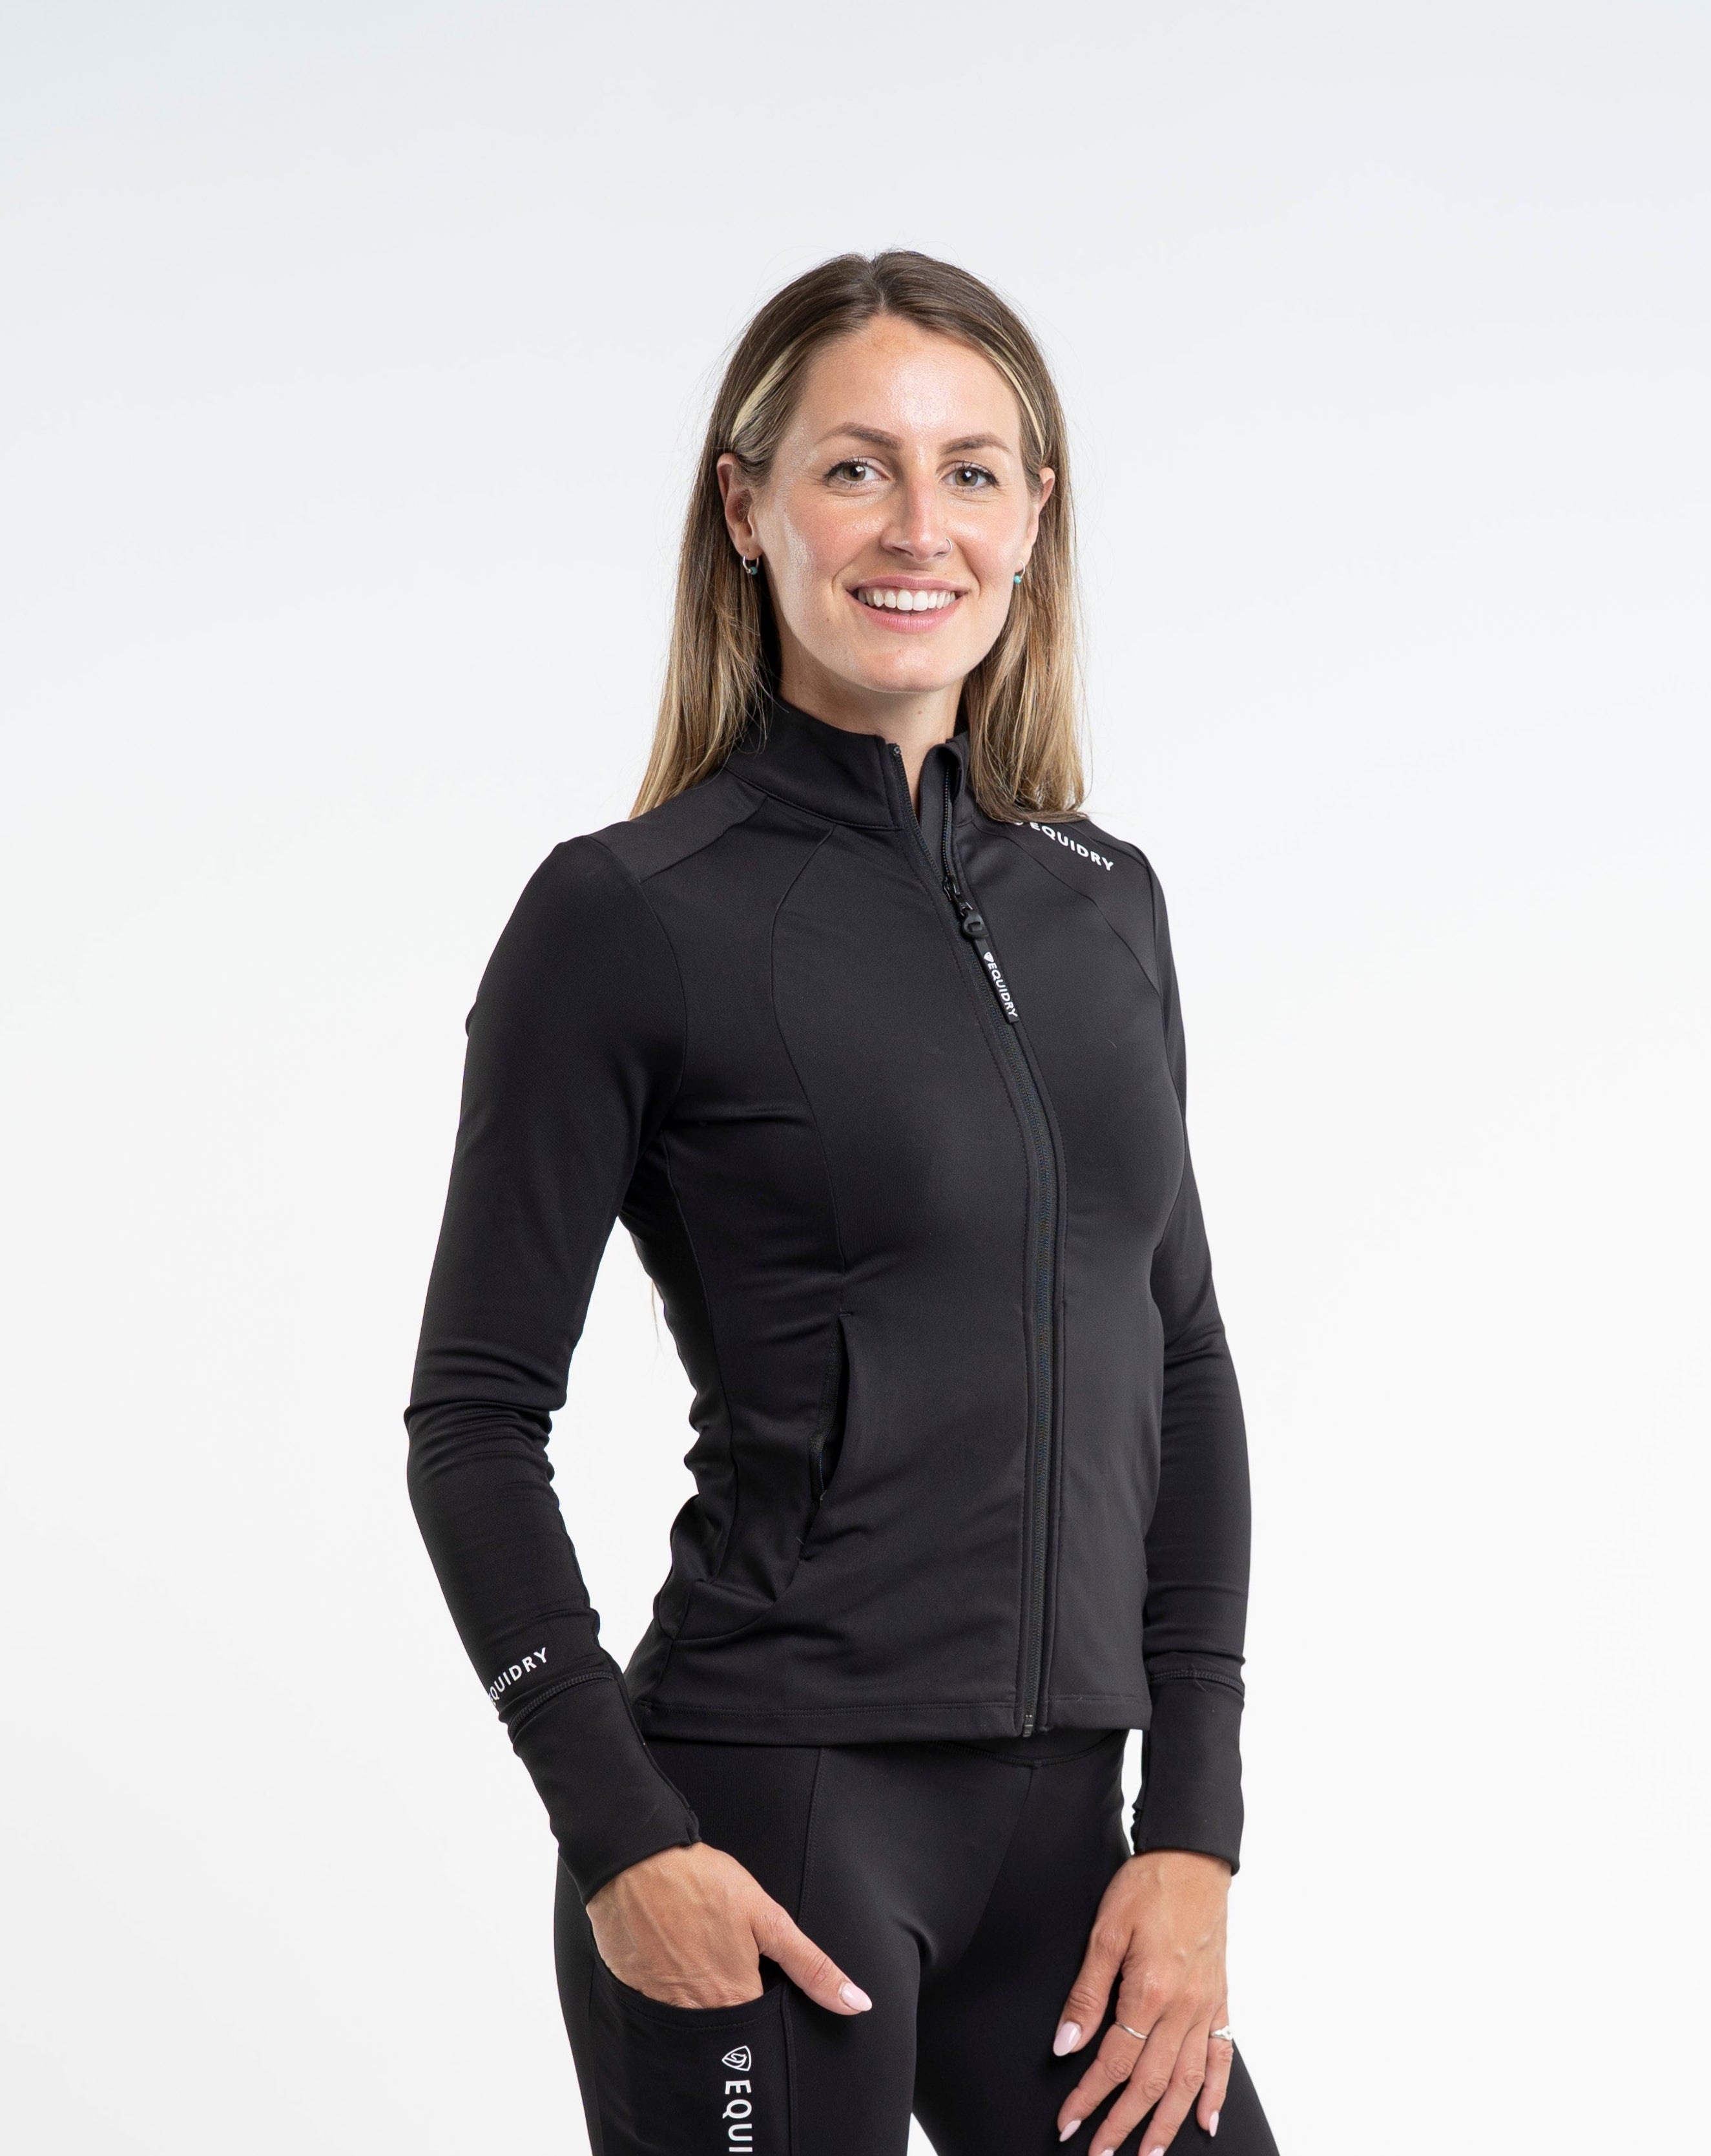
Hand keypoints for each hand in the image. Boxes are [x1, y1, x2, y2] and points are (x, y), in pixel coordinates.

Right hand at [585, 1840, 873, 2014]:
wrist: (633, 1863)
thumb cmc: (701, 1883)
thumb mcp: (767, 1918)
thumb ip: (810, 1965)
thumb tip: (857, 2004)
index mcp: (734, 1999)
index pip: (760, 2033)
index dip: (766, 2015)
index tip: (761, 1989)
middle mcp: (697, 2015)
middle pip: (724, 2035)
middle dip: (730, 2015)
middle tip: (725, 1967)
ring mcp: (662, 2008)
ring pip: (691, 2027)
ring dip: (698, 2006)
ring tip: (698, 1961)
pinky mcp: (635, 1995)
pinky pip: (658, 2013)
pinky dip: (668, 1996)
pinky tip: (671, 1962)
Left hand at [1052, 1850, 1232, 2152]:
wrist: (1193, 1857)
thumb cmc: (1147, 1885)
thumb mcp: (1104, 1931)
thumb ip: (1086, 1992)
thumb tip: (1066, 2043)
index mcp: (1149, 1990)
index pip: (1114, 2061)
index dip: (1088, 2096)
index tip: (1067, 2121)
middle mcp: (1183, 2007)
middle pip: (1151, 2082)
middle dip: (1122, 2123)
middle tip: (1098, 2153)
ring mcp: (1206, 2006)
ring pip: (1188, 2081)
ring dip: (1167, 2124)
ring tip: (1147, 2153)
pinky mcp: (1221, 1999)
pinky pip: (1223, 2056)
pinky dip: (1215, 2093)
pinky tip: (1206, 2120)